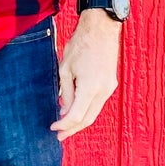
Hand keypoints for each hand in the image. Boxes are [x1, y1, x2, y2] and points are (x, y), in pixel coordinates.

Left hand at [52, 9, 120, 139]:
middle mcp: (103, 91)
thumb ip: (66, 92)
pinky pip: (98, 102)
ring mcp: (109, 87)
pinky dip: (86, 109)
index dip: (64, 125)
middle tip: (59, 136)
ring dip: (80, 121)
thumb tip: (64, 110)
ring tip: (66, 126)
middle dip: (72, 129)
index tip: (53, 127)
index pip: (76, 116)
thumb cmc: (80, 45)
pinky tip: (75, 110)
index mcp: (90, 88)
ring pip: (94, 112)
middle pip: (88, 119)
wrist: (101, 29)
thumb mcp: (65, 69)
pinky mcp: (111, 83)